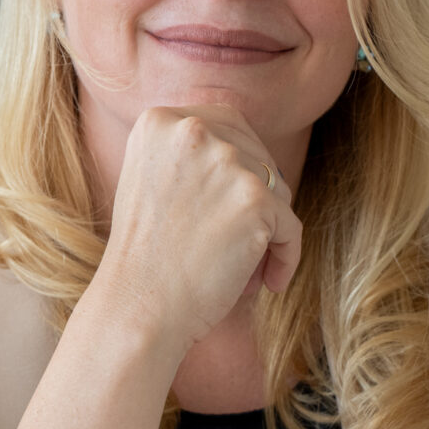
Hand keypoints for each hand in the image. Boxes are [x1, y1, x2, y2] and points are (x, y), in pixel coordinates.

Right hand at [89, 104, 302, 351]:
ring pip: (278, 191)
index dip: (242, 165)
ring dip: (270, 229)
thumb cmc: (144, 255)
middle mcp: (193, 130)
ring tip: (244, 266)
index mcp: (161, 121)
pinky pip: (291, 227)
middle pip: (258, 156)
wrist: (137, 306)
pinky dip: (286, 257)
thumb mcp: (150, 179)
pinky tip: (270, 282)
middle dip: (258, 198)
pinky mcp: (255, 200)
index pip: (228, 125)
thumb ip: (190, 154)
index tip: (234, 202)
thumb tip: (245, 149)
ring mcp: (227, 163)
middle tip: (238, 240)